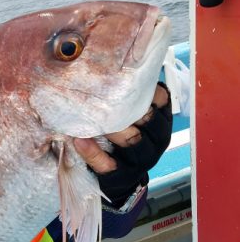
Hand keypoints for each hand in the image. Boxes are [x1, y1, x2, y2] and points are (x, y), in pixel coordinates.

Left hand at [74, 83, 171, 206]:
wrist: (122, 179)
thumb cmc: (126, 137)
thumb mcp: (136, 118)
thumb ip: (132, 97)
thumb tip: (112, 62)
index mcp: (162, 122)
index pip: (161, 100)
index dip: (145, 87)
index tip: (123, 76)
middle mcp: (157, 141)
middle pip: (147, 119)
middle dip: (126, 106)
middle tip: (102, 94)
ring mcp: (141, 161)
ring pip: (130, 140)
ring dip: (110, 127)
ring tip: (90, 116)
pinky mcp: (122, 176)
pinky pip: (107, 165)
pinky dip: (92, 152)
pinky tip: (79, 140)